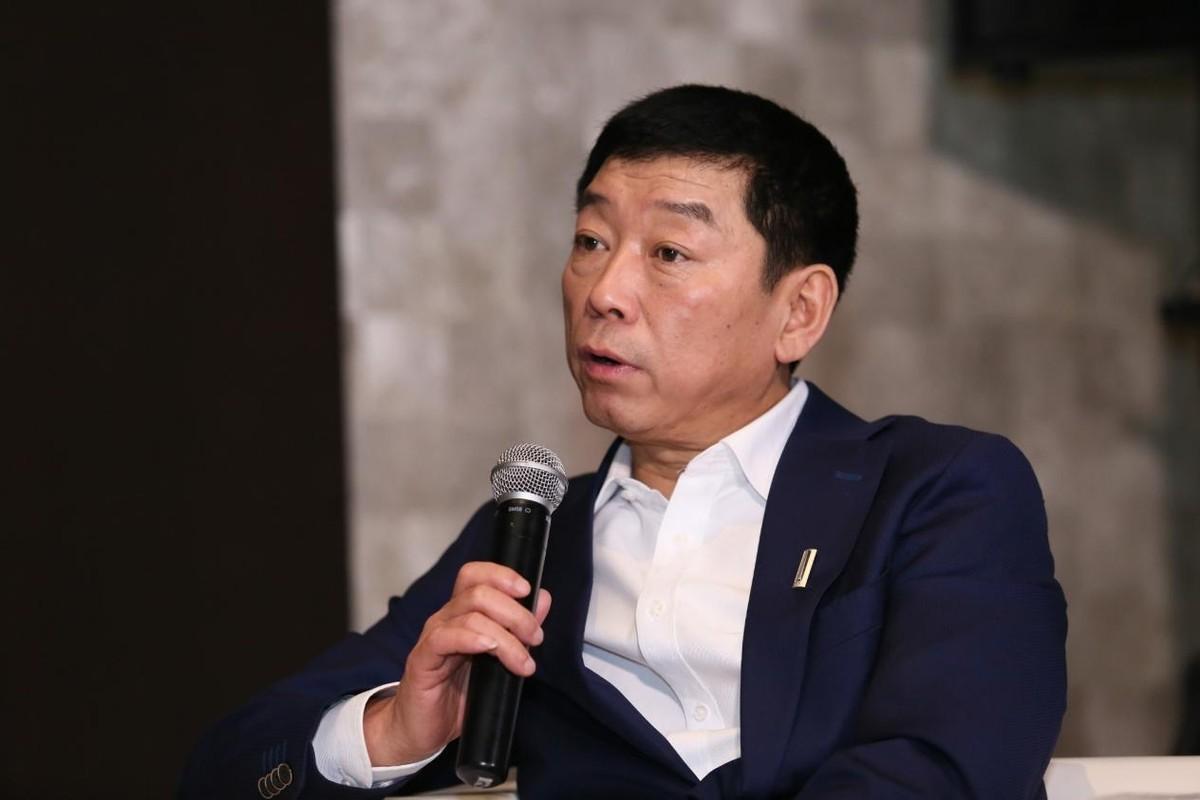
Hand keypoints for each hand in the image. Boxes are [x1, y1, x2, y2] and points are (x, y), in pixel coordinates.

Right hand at [362, 561, 551, 765]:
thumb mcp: (498, 663)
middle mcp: (446, 619)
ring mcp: (433, 638)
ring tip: (523, 662)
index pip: (476, 576)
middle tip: (535, 638)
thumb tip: (543, 600)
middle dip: (516, 612)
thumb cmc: (457, 697)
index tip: (528, 591)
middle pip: (479, 591)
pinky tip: (490, 649)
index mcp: (462, 615)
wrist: (421, 731)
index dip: (502, 575)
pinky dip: (473, 638)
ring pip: (470, 614)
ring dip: (505, 636)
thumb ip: (519, 631)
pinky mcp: (422, 660)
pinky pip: (445, 638)